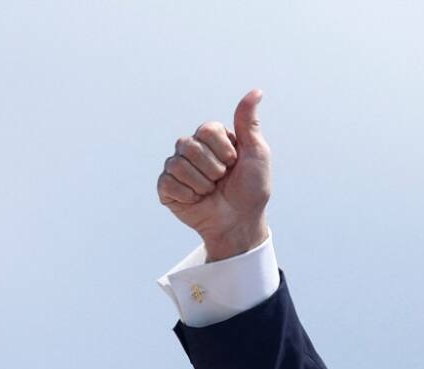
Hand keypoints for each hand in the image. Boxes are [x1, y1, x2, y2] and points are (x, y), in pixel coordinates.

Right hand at [157, 89, 271, 260]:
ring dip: (201, 183)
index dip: (223, 150)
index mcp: (211, 138)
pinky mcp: (167, 188)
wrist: (240, 221)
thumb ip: (248, 122)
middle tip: (222, 180)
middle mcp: (192, 149)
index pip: (206, 130)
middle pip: (188, 145)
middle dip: (213, 168)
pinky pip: (168, 182)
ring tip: (210, 191)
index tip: (234, 163)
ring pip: (178, 164)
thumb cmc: (252, 189)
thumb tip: (256, 91)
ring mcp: (178, 168)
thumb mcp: (256, 153)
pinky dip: (187, 195)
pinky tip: (197, 200)